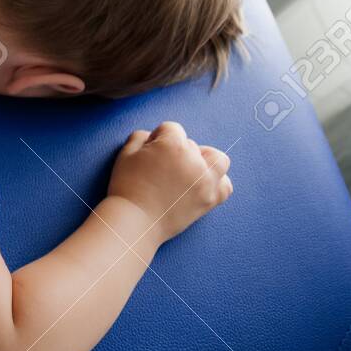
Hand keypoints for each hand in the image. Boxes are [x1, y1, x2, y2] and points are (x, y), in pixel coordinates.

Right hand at [106, 122, 231, 243]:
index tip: (148, 154)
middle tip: (161, 168)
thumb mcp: (125, 153)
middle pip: (191, 144)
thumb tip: (152, 136)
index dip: (157, 138)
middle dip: (176, 151)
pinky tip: (202, 185)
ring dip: (205, 160)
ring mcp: (205, 181)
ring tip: (188, 170)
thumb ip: (140, 136)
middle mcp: (194, 160)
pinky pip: (225, 186)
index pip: (171, 128)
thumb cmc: (127, 186)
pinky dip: (217, 183)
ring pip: (217, 159)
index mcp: (173, 144)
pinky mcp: (210, 200)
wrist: (135, 221)